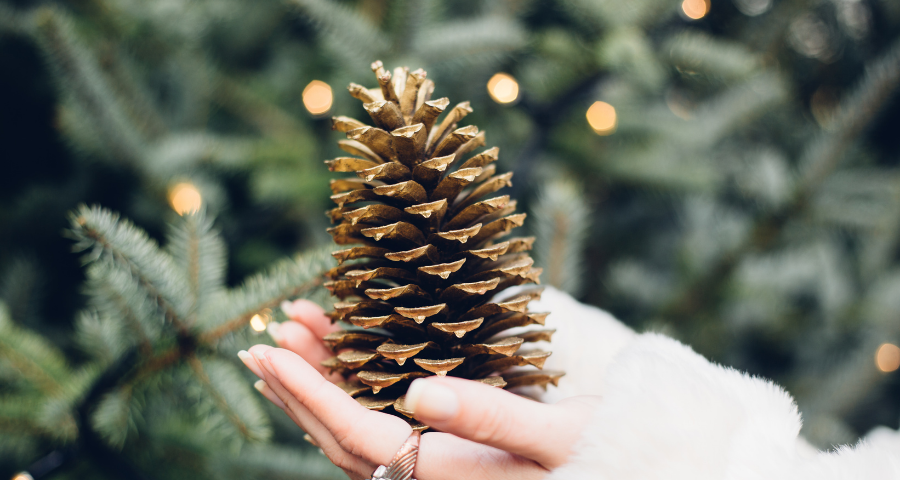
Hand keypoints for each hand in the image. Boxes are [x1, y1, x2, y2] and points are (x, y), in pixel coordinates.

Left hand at [237, 299, 596, 479]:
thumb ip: (489, 419)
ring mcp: (430, 464)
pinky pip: (377, 422)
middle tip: (264, 339)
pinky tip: (339, 356)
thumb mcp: (555, 434)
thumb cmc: (596, 452)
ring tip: (292, 335)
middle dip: (298, 386)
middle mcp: (427, 476)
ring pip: (353, 429)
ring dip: (319, 383)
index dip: (309, 394)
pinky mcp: (439, 449)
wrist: (623, 467)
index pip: (357, 436)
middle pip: (340, 436)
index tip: (272, 351)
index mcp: (446, 476)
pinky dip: (350, 387)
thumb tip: (419, 393)